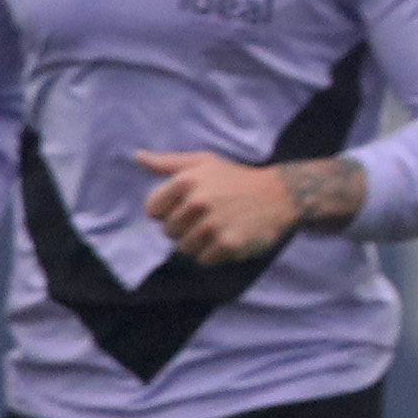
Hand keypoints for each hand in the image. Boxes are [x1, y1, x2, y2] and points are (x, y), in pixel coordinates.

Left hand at [132, 150, 325, 264]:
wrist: (280, 194)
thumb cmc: (236, 178)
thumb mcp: (204, 162)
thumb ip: (168, 163)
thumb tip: (137, 157)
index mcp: (186, 181)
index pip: (153, 210)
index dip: (167, 211)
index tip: (185, 208)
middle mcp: (198, 202)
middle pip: (168, 232)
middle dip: (183, 229)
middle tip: (206, 220)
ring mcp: (213, 225)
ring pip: (184, 248)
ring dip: (197, 244)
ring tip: (215, 231)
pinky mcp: (229, 244)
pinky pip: (204, 260)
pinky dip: (213, 254)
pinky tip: (226, 240)